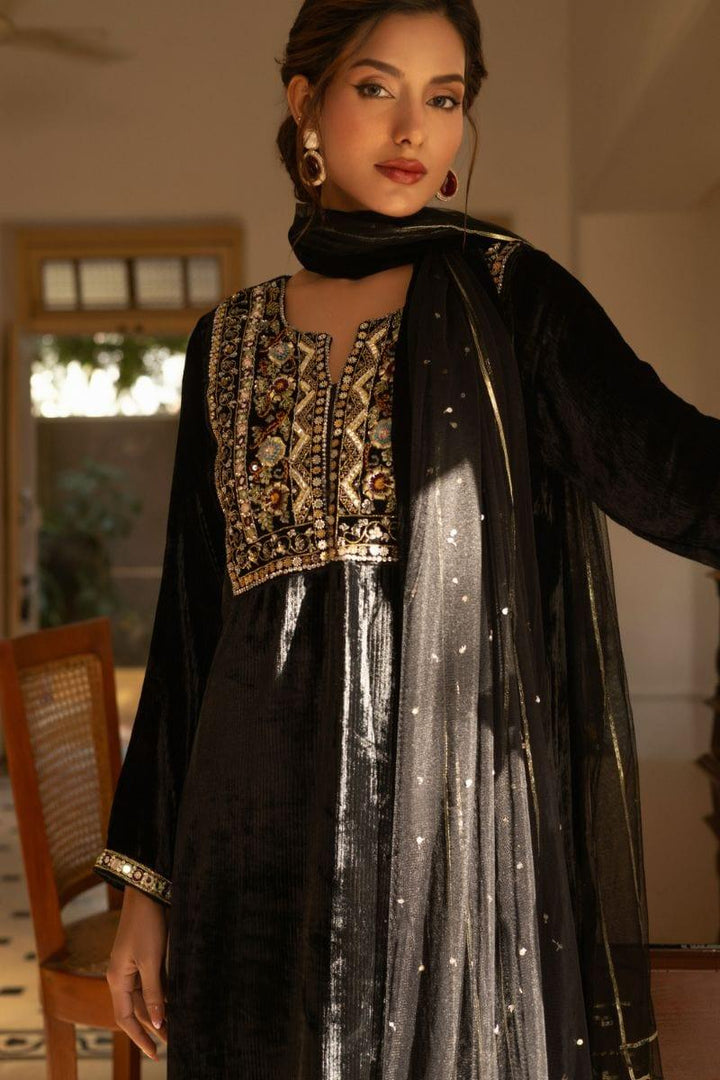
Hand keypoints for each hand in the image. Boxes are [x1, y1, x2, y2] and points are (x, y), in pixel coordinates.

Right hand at [106, 885, 169, 1060]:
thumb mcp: (151, 962)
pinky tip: (175, 1002)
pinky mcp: (143, 956)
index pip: (126, 1018)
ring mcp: (132, 966)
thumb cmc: (147, 925)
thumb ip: (154, 994)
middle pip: (136, 1010)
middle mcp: (121, 976)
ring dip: (159, 1011)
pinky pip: (151, 983)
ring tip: (178, 1025)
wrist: (147, 892)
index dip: (139, 1038)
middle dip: (153, 1027)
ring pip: (145, 997)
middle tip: (174, 1041)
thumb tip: (156, 1025)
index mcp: (117, 980)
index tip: (155, 1053)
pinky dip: (162, 994)